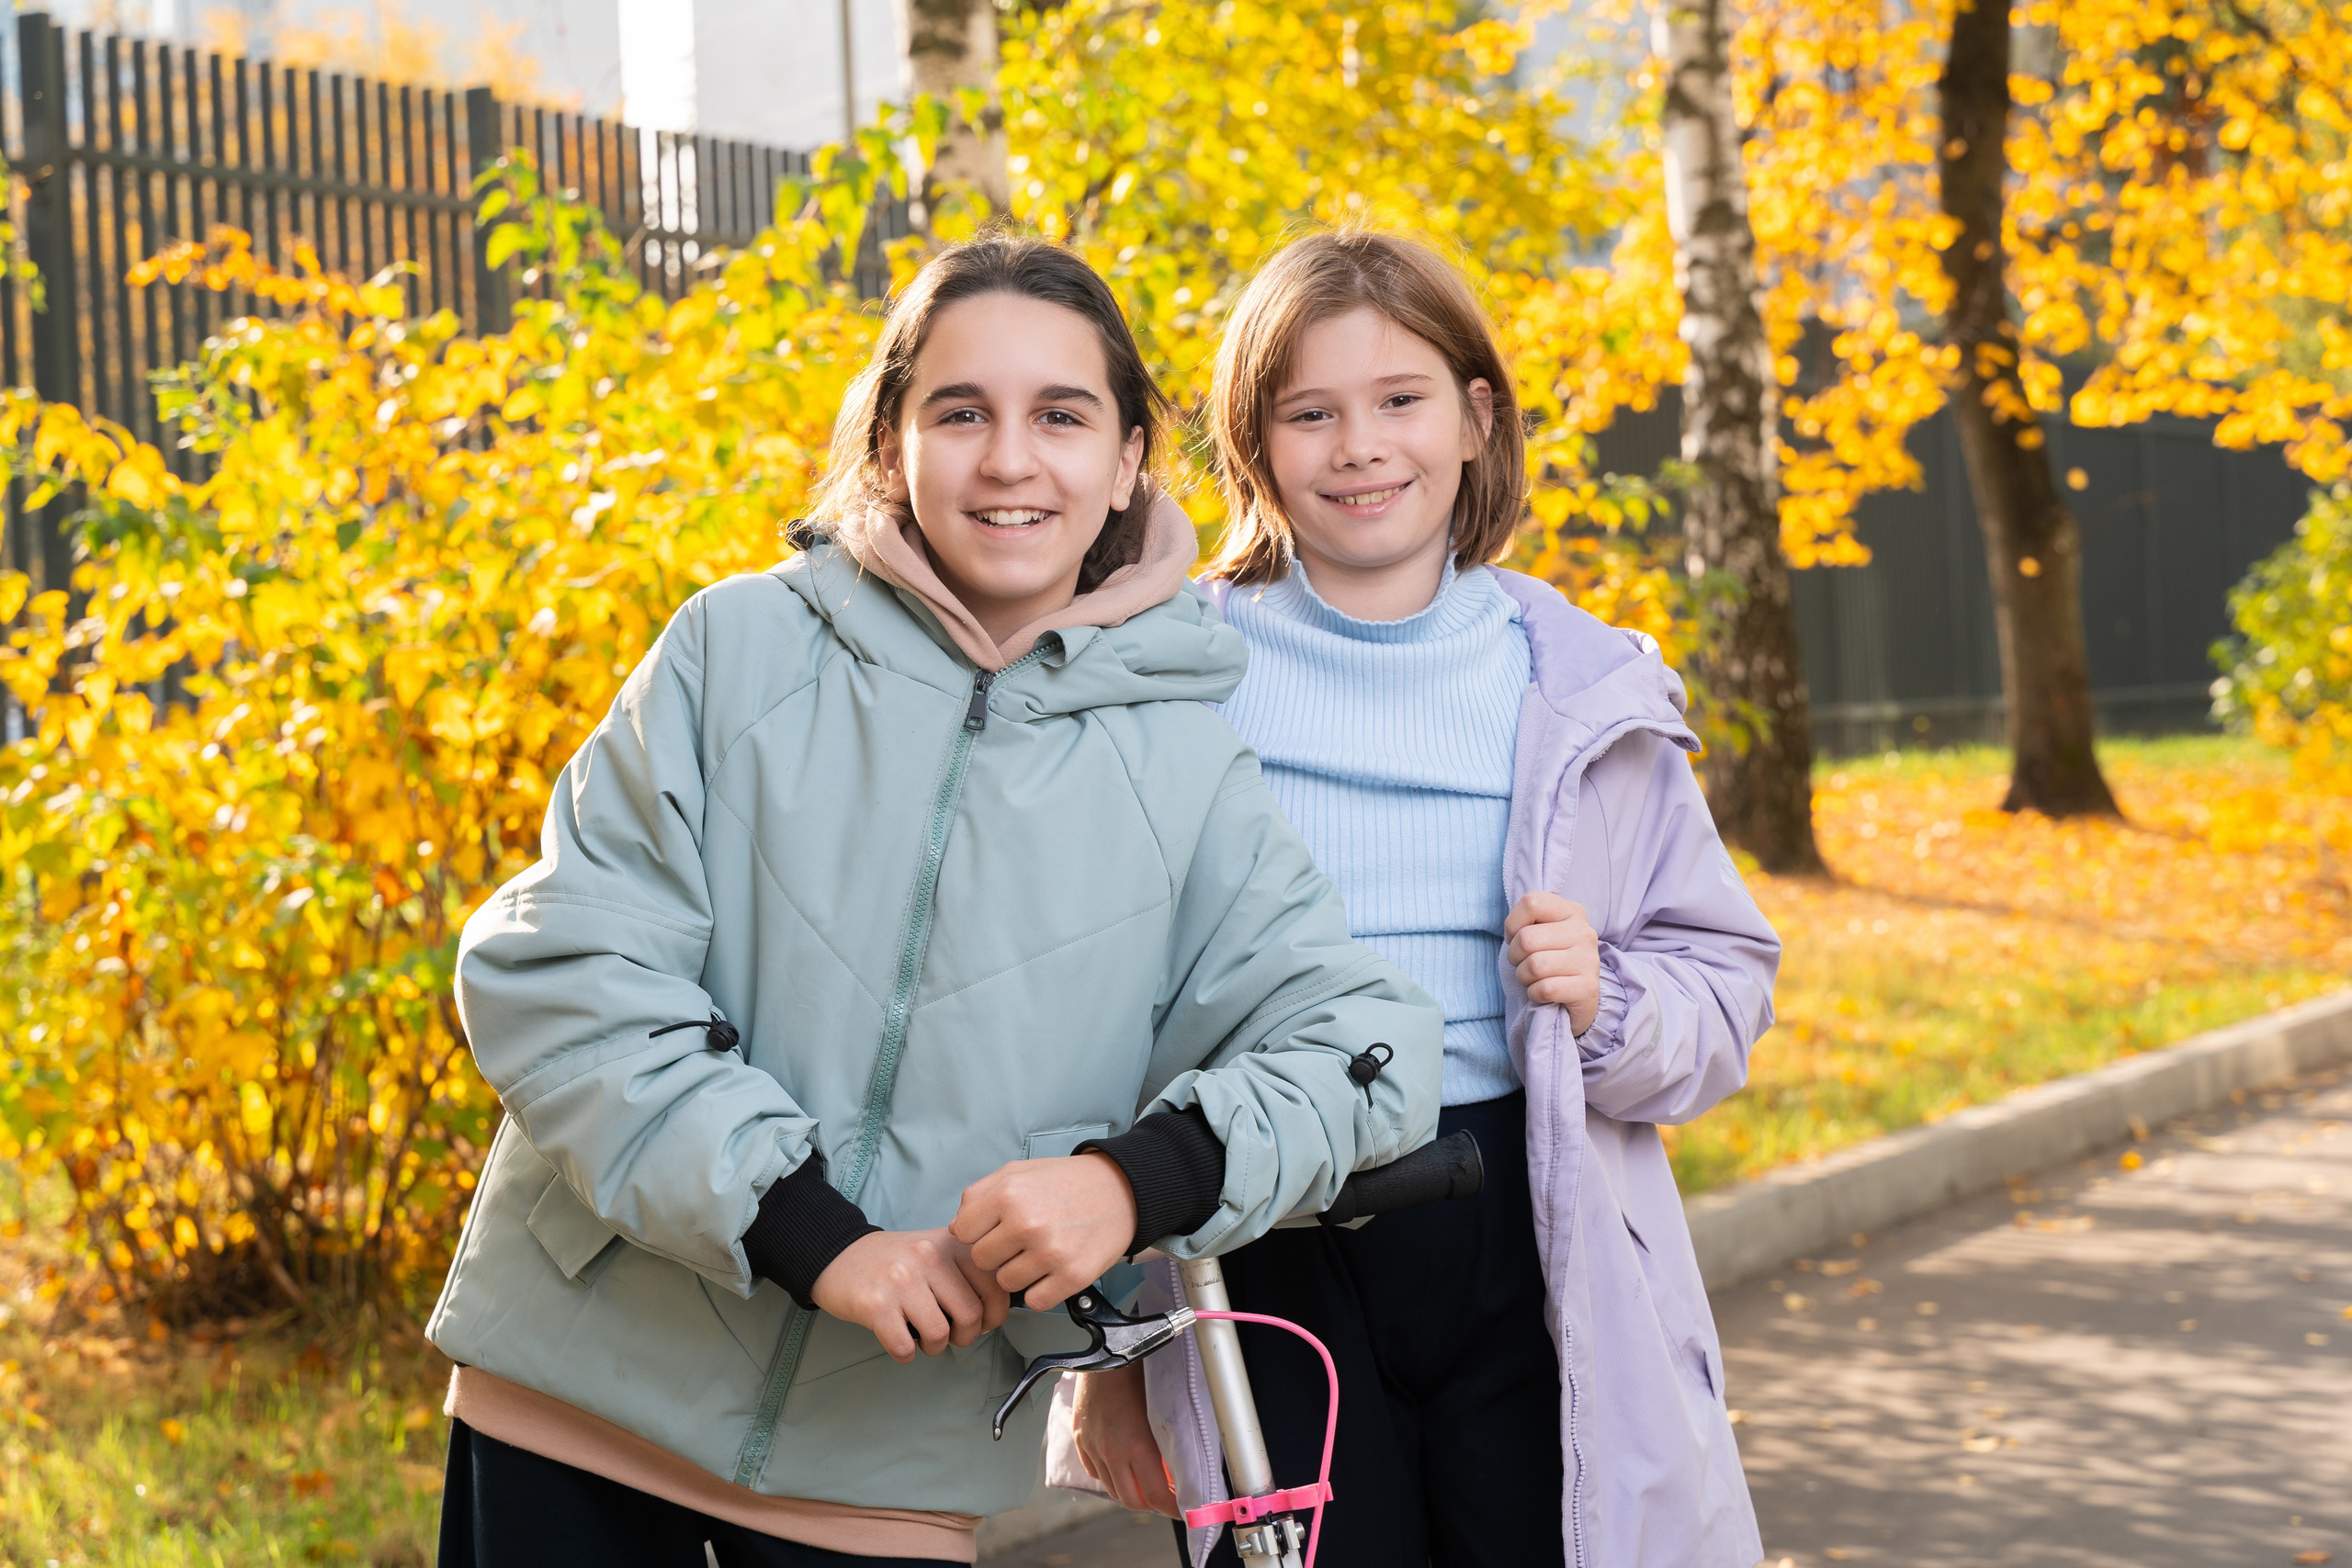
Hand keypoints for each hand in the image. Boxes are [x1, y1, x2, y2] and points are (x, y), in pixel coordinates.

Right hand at [809, 1228, 1010, 1362]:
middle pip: (970, 1315)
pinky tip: (900, 1340)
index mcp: (949, 1244)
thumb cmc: (895, 1262)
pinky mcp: (874, 1304)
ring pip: (939, 1334)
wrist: (838, 1255)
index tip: (982, 1323)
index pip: (994, 1286)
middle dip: (964, 1336)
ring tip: (923, 1338)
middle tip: (950, 1335)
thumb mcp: (937, 1250)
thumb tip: (996, 1313)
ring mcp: (900, 1279)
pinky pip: (904, 1347)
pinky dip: (906, 1353)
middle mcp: (927, 1256)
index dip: (994, 1315)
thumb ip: (968, 1271)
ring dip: (934, 1347)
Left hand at [950, 1152, 1136, 1310]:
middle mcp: (1027, 1224)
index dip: (977, 1231)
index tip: (996, 1226)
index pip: (962, 1233)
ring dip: (1019, 1272)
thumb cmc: (1064, 1182)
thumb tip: (954, 1229)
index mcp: (1009, 1194)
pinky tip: (1053, 1269)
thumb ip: (978, 1195)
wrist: (1122, 1191)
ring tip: (1040, 1251)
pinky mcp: (1072, 1277)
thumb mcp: (1017, 1171)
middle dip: (997, 1252)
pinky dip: (1041, 1289)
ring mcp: (1051, 1253)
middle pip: (982, 1261)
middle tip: (1021, 1239)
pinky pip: (1035, 1301)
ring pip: (1006, 1283)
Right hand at [1072, 1362, 1179, 1516]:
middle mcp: (1111, 1451)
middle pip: (1131, 1500)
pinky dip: (1109, 1475)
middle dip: (1152, 1505)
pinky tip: (1121, 1467)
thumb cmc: (1141, 1371)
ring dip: (1130, 1492)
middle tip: (1168, 1500)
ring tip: (1147, 1484)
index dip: (1173, 1509)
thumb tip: (1182, 1467)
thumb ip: (1169, 1443)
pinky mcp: (1080, 1437)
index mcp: (1136, 1446)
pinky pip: (1093, 1470)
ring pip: (1111, 1488)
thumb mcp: (1163, 1410)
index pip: (1157, 1496)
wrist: (1108, 1347)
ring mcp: (1092, 1446)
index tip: (1184, 1510)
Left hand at [1505, 891, 1601, 1036]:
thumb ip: (1526, 923)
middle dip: (1515, 956)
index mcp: (1572, 911)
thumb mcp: (1541, 932)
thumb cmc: (1551, 960)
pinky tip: (1544, 992)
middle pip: (1527, 939)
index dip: (1513, 924)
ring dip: (1524, 977)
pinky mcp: (1588, 988)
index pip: (1531, 903)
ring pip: (1535, 966)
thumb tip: (1512, 933)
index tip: (1517, 937)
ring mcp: (1589, 960)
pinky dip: (1534, 994)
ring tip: (1533, 978)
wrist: (1578, 996)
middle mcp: (1584, 932)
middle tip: (1523, 963)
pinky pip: (1545, 989)